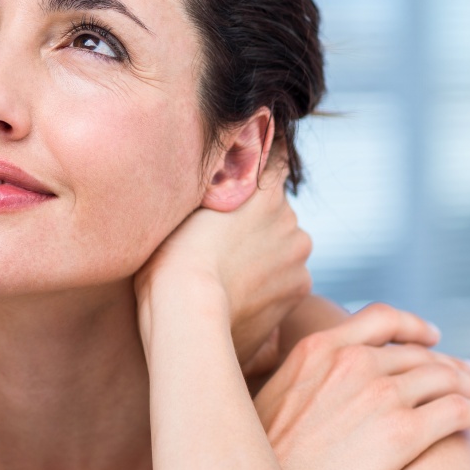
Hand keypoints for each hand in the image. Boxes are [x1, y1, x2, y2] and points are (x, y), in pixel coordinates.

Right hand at [133, 161, 312, 361]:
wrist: (186, 312)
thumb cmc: (171, 256)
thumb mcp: (182, 205)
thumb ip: (210, 189)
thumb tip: (213, 178)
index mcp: (264, 187)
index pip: (273, 158)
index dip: (253, 171)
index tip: (235, 185)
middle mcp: (289, 218)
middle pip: (274, 213)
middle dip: (253, 224)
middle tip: (218, 244)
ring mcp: (298, 257)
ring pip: (282, 248)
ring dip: (263, 257)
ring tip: (226, 276)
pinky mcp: (298, 292)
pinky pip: (284, 281)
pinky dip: (267, 287)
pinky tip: (237, 296)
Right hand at [252, 302, 469, 469]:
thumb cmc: (263, 457)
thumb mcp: (272, 393)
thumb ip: (306, 373)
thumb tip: (321, 382)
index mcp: (319, 347)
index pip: (382, 318)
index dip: (414, 326)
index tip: (432, 338)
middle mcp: (354, 362)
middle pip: (420, 353)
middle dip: (451, 364)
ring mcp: (380, 395)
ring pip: (445, 379)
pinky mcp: (403, 434)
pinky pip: (457, 411)